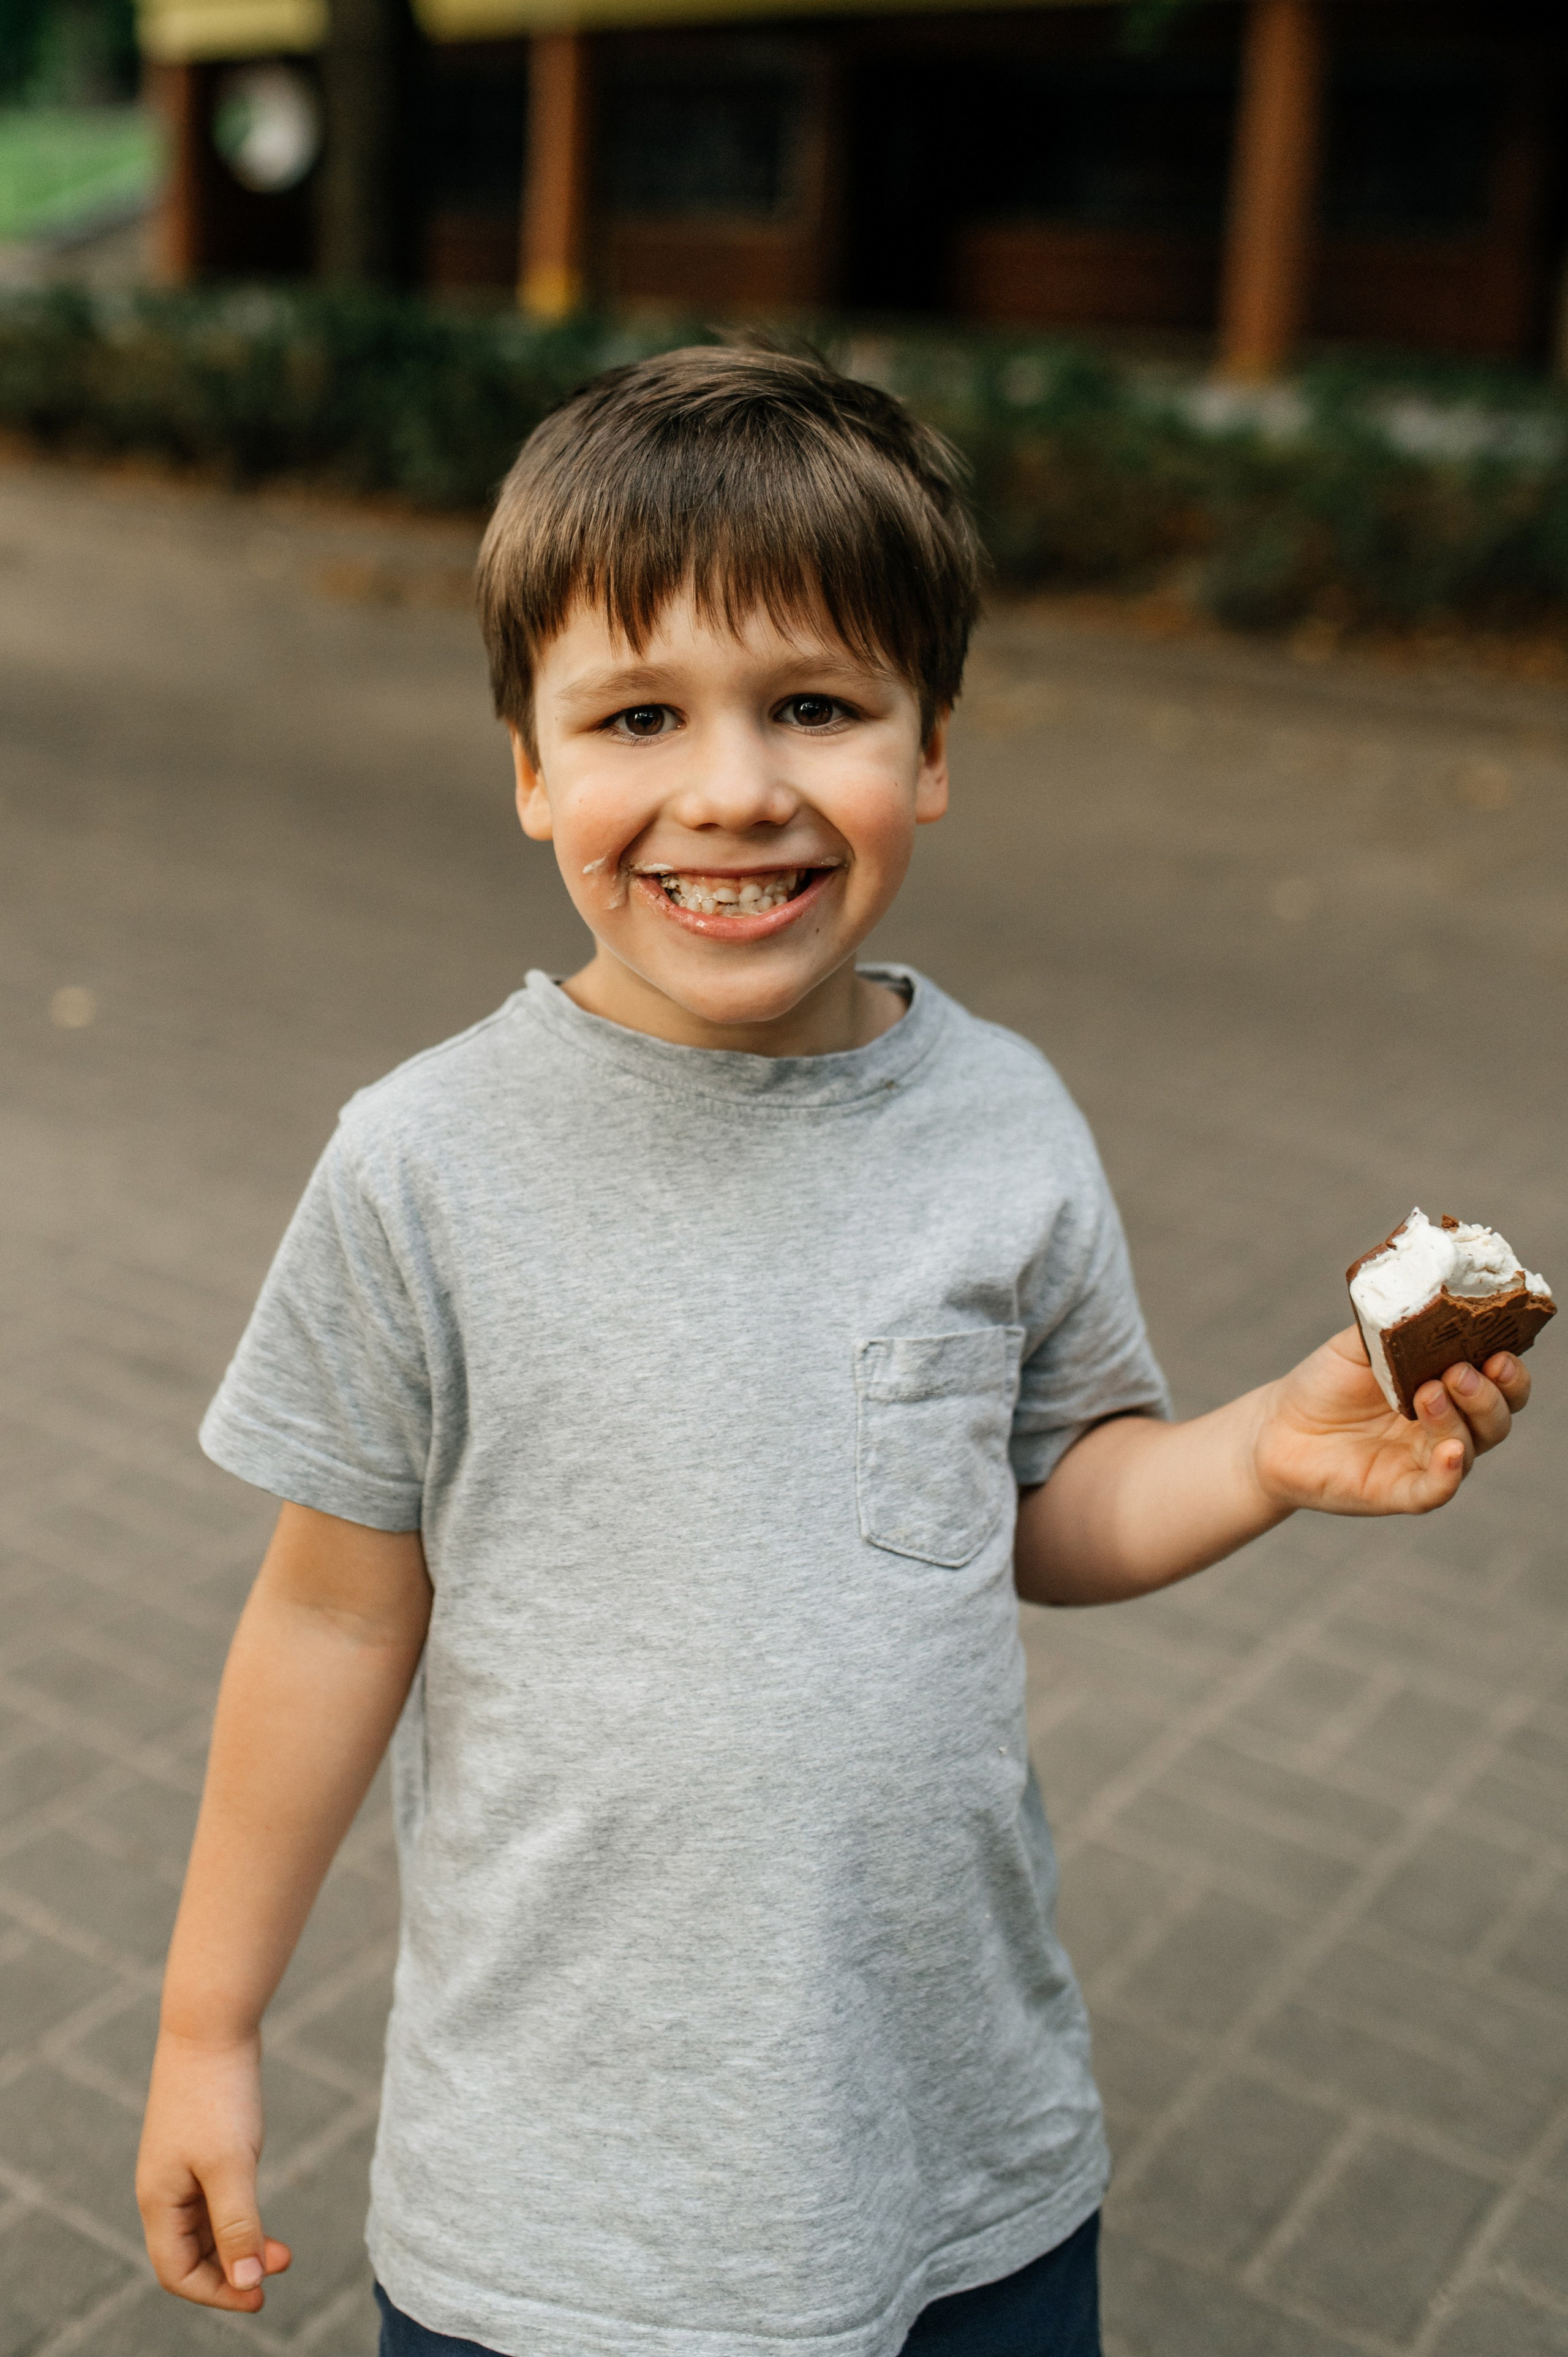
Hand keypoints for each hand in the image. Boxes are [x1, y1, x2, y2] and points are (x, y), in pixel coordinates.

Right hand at [137, 2029, 291, 2309]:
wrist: (211, 2025)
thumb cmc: (217, 2096)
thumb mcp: (231, 2166)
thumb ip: (238, 2226)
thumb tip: (247, 2283)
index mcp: (159, 2201)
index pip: (177, 2272)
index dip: (217, 2293)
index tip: (261, 2296)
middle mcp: (164, 2189)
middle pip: (192, 2255)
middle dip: (235, 2271)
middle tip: (283, 2268)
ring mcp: (181, 2167)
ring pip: (207, 2228)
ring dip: (243, 2243)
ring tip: (285, 2250)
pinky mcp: (201, 2146)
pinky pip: (216, 2198)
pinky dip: (241, 2214)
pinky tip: (265, 2210)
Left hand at [1254, 1326, 1531, 1517]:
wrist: (1278, 1426)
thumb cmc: (1327, 1382)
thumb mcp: (1361, 1345)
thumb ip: (1397, 1325)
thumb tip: (1427, 1297)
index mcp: (1449, 1386)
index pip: (1500, 1381)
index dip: (1508, 1368)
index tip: (1498, 1350)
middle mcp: (1448, 1426)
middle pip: (1496, 1417)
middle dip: (1488, 1393)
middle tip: (1461, 1371)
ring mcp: (1427, 1460)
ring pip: (1471, 1447)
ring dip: (1458, 1418)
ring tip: (1430, 1392)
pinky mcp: (1402, 1491)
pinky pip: (1438, 1488)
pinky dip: (1449, 1472)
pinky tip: (1450, 1451)